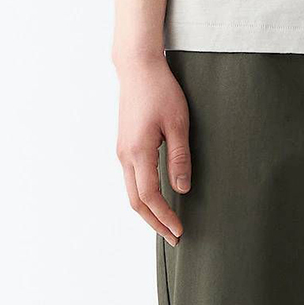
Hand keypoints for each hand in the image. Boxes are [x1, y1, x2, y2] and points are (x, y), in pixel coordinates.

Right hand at [116, 56, 191, 245]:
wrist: (138, 68)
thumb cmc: (161, 90)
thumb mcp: (178, 122)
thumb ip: (179, 157)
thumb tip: (181, 189)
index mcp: (138, 152)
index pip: (149, 197)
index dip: (164, 217)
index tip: (179, 231)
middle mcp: (125, 155)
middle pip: (136, 201)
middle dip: (155, 222)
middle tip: (174, 236)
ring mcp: (122, 150)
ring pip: (131, 191)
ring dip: (148, 210)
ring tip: (167, 222)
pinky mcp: (124, 144)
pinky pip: (131, 178)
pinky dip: (143, 194)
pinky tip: (157, 196)